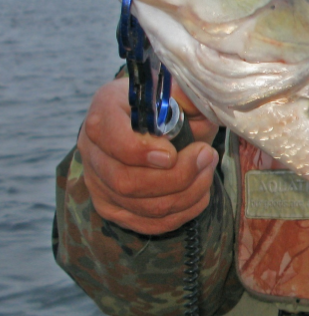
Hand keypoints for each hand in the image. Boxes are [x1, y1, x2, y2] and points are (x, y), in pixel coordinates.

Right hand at [77, 78, 219, 234]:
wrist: (154, 124)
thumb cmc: (168, 107)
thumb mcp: (178, 92)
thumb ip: (186, 96)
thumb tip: (195, 100)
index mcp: (103, 110)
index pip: (109, 137)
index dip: (142, 151)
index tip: (173, 153)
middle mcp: (92, 148)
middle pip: (126, 181)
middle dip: (178, 177)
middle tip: (207, 156)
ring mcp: (98, 182)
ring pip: (142, 207)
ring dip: (187, 194)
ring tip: (208, 170)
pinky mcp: (112, 207)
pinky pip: (149, 223)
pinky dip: (182, 213)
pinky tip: (199, 193)